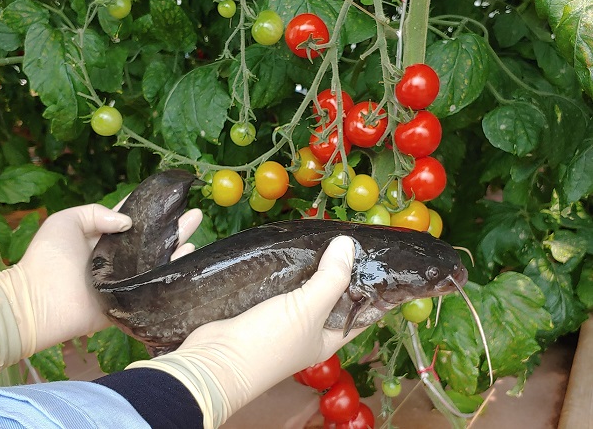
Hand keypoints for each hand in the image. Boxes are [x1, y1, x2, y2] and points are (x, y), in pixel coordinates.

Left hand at [17, 203, 202, 351]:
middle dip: (174, 225)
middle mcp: (118, 258)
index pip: (133, 221)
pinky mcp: (130, 300)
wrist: (36, 300)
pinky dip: (172, 271)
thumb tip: (129, 222)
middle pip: (153, 240)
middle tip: (196, 212)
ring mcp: (126, 279)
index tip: (172, 198)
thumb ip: (97, 213)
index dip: (151, 209)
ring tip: (197, 230)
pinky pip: (155, 285)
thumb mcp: (67, 220)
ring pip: (158, 260)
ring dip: (179, 244)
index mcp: (103, 239)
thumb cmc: (46, 257)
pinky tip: (188, 256)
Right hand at [126, 236, 361, 427]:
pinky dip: (280, 268)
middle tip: (343, 239)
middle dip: (336, 271)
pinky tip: (283, 248)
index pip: (361, 314)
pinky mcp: (256, 308)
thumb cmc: (269, 342)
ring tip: (315, 237)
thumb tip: (348, 245)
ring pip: (301, 289)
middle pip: (330, 297)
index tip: (381, 263)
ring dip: (307, 267)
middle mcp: (306, 331)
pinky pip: (274, 284)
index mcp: (327, 339)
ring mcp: (280, 320)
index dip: (373, 291)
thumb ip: (331, 278)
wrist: (214, 359)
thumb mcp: (309, 309)